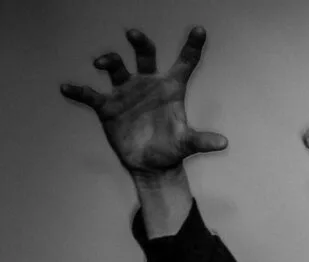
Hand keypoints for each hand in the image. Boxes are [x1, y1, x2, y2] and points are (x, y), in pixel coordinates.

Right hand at [60, 27, 226, 175]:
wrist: (151, 165)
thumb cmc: (171, 150)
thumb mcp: (187, 145)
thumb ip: (201, 141)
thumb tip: (222, 143)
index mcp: (171, 89)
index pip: (184, 63)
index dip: (192, 46)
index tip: (200, 30)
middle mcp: (148, 85)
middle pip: (144, 55)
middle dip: (139, 43)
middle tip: (133, 35)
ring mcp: (127, 93)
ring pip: (117, 68)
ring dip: (109, 62)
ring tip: (102, 64)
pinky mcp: (108, 107)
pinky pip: (90, 95)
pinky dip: (79, 91)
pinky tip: (67, 88)